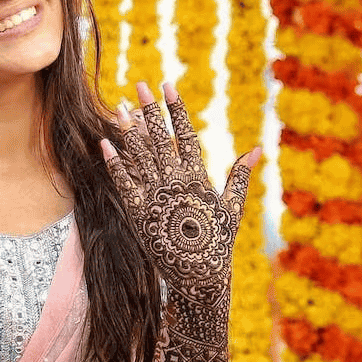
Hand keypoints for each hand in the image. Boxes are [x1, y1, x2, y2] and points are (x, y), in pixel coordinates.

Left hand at [101, 82, 259, 307]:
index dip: (176, 109)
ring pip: (140, 156)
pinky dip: (114, 163)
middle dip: (149, 109)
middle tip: (139, 85)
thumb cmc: (218, 242)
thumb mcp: (233, 207)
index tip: (168, 86)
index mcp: (198, 177)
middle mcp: (176, 182)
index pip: (186, 134)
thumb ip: (240, 176)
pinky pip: (124, 183)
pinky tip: (104, 144)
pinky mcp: (139, 212)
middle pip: (160, 138)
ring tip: (118, 107)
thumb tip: (257, 150)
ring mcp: (156, 196)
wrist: (199, 275)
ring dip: (128, 130)